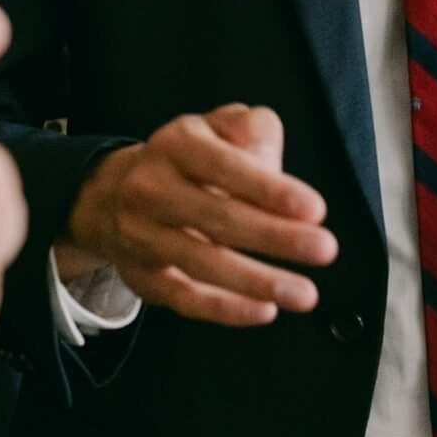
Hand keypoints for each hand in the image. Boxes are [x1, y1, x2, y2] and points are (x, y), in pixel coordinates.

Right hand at [59, 103, 337, 326]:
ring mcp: (142, 235)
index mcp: (177, 144)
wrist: (111, 194)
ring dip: (258, 281)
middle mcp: (152, 188)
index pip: (225, 166)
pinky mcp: (142, 276)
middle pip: (217, 217)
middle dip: (275, 236)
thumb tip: (265, 144)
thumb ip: (248, 127)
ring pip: (202, 263)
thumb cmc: (187, 160)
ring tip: (305, 293)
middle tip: (325, 249)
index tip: (315, 209)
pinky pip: (184, 298)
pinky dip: (225, 308)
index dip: (270, 189)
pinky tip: (265, 310)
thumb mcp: (215, 126)